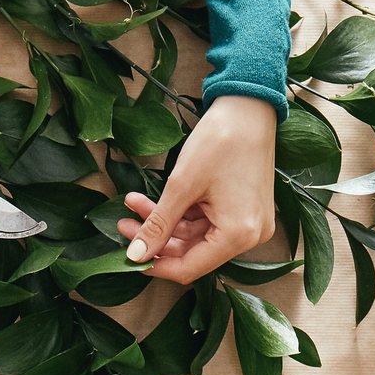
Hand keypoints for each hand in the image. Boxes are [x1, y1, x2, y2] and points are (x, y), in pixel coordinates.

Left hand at [118, 94, 279, 283]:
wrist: (249, 106)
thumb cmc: (221, 140)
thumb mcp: (182, 185)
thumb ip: (158, 225)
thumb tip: (135, 255)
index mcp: (239, 235)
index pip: (189, 268)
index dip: (156, 265)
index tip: (129, 256)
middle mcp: (249, 236)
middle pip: (192, 252)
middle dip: (156, 239)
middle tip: (124, 225)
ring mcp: (248, 223)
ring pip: (195, 235)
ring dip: (164, 223)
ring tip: (134, 204)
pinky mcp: (242, 210)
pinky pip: (206, 221)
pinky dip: (180, 212)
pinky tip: (154, 200)